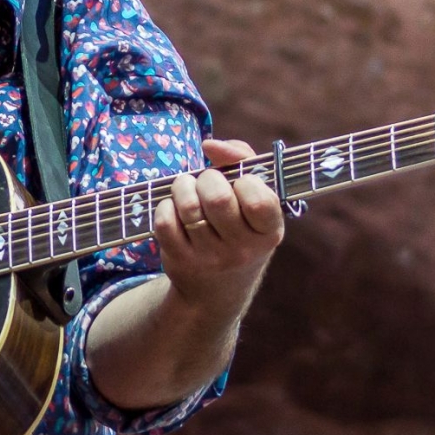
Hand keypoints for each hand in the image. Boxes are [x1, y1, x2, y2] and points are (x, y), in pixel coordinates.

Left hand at [152, 138, 283, 311]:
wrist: (217, 289)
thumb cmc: (238, 227)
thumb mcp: (254, 199)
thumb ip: (242, 160)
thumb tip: (210, 145)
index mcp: (269, 232)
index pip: (259, 201)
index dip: (245, 181)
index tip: (240, 182)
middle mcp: (243, 250)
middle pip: (218, 198)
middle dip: (207, 178)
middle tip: (206, 181)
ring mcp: (210, 258)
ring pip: (188, 207)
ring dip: (182, 187)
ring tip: (186, 187)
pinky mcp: (181, 261)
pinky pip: (165, 222)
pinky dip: (165, 206)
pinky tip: (173, 208)